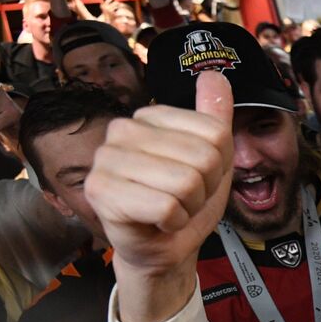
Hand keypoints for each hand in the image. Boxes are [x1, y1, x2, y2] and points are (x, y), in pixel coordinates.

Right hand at [86, 71, 234, 321]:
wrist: (162, 247)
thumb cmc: (184, 203)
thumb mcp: (212, 157)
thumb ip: (214, 116)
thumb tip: (214, 74)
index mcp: (150, 117)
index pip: (216, 134)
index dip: (219, 166)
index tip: (198, 179)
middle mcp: (122, 130)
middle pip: (203, 158)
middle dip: (205, 190)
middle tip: (184, 200)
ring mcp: (106, 159)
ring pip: (186, 183)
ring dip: (189, 208)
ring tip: (170, 210)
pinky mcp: (101, 191)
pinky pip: (167, 206)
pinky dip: (173, 222)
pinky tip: (157, 222)